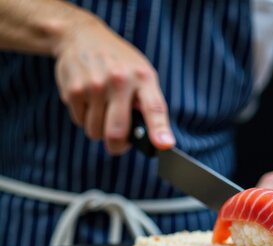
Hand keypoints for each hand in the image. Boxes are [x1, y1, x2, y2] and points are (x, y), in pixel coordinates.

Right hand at [53, 14, 173, 154]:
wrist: (81, 36)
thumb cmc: (119, 62)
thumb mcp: (141, 73)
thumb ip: (148, 102)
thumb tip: (156, 138)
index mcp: (143, 77)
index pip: (154, 108)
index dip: (159, 130)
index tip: (164, 146)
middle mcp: (119, 81)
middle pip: (116, 132)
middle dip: (117, 146)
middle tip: (118, 143)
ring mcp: (94, 86)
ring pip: (95, 131)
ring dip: (99, 129)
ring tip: (102, 110)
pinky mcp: (73, 90)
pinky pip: (80, 122)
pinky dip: (84, 118)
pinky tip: (88, 100)